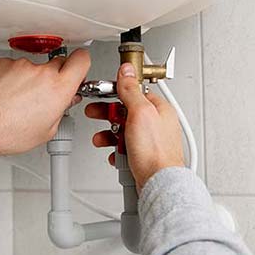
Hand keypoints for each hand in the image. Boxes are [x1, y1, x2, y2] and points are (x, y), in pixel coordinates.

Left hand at [0, 49, 90, 156]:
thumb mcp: (47, 131)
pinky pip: (15, 67)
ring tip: (19, 100)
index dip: (82, 64)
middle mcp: (41, 72)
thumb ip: (61, 110)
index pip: (82, 60)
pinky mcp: (4, 63)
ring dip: (31, 79)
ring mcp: (21, 65)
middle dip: (55, 76)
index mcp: (58, 88)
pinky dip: (13, 77)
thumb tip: (65, 101)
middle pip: (58, 63)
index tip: (78, 69)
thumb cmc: (8, 132)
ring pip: (34, 67)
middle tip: (46, 93)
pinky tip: (7, 94)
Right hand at [85, 62, 183, 189]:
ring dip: (110, 135)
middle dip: (108, 115)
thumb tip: (127, 70)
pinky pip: (125, 148)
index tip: (102, 94)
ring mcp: (150, 141)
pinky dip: (116, 150)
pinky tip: (115, 153)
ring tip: (102, 139)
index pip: (134, 92)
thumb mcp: (140, 113)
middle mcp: (157, 124)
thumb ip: (131, 90)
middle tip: (95, 114)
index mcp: (159, 109)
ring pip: (123, 131)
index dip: (116, 92)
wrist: (159, 184)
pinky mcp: (144, 156)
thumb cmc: (156, 152)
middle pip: (126, 112)